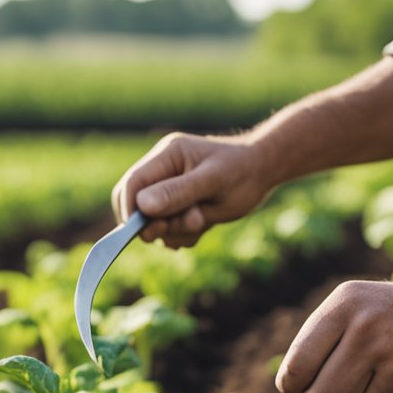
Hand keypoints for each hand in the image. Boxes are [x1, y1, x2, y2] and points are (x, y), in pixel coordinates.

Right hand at [112, 132, 273, 248]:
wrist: (262, 172)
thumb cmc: (241, 171)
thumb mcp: (211, 182)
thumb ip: (177, 192)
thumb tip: (142, 206)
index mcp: (166, 156)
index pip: (132, 184)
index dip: (130, 210)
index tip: (143, 231)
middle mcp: (162, 172)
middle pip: (134, 206)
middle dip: (154, 224)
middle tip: (183, 225)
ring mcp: (168, 190)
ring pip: (153, 224)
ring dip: (175, 231)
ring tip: (203, 220)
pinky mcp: (177, 207)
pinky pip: (168, 232)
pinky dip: (182, 236)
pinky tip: (203, 224)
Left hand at [275, 280, 392, 392]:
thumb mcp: (354, 305)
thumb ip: (320, 337)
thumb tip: (289, 384)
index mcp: (340, 306)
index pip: (295, 364)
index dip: (292, 385)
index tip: (300, 387)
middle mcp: (359, 326)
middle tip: (339, 385)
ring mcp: (382, 352)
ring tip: (368, 377)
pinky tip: (390, 380)